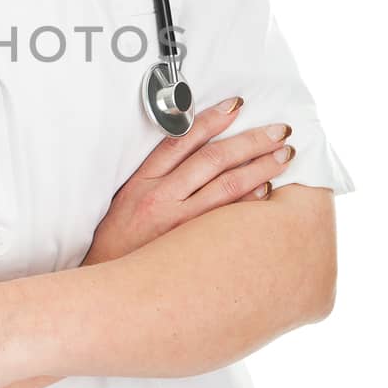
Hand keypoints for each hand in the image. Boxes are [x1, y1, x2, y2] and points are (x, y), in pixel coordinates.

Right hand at [82, 97, 294, 265]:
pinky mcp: (191, 246)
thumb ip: (157, 175)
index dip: (211, 119)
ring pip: (226, 186)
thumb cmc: (119, 242)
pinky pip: (228, 218)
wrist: (104, 282)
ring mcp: (178, 223)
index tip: (236, 105)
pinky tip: (269, 191)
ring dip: (260, 167)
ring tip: (284, 156)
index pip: (181, 139)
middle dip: (250, 140)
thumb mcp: (128, 199)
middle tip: (279, 131)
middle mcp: (161, 198)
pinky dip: (250, 202)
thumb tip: (196, 148)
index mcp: (143, 181)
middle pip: (212, 159)